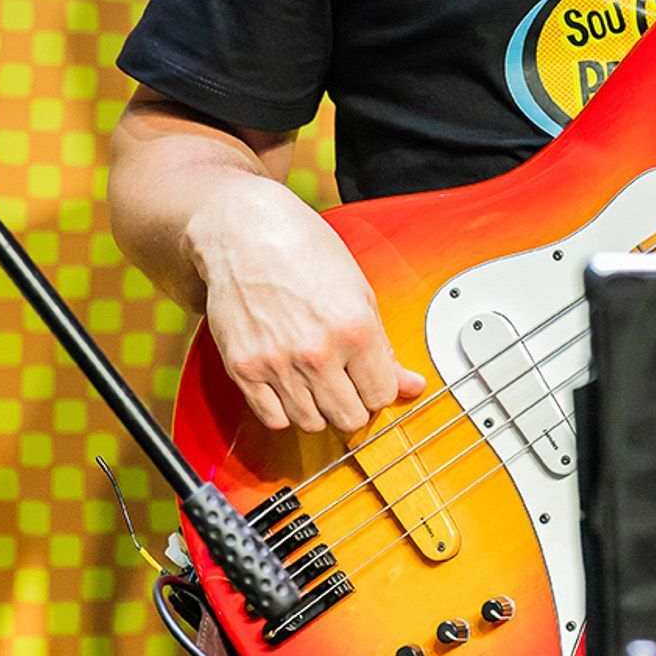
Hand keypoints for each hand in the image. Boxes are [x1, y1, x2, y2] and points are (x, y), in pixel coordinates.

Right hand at [188, 176, 426, 434]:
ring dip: (319, 409)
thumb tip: (412, 386)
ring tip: (317, 380)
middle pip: (349, 417)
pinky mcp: (243, 368)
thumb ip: (384, 348)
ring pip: (311, 423)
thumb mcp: (359, 291)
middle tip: (346, 383)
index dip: (379, 389)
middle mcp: (317, 351)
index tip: (371, 379)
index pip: (381, 395)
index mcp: (355, 328)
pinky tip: (291, 386)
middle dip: (353, 404)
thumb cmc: (305, 251)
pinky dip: (285, 410)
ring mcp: (277, 363)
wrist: (246, 232)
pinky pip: (273, 418)